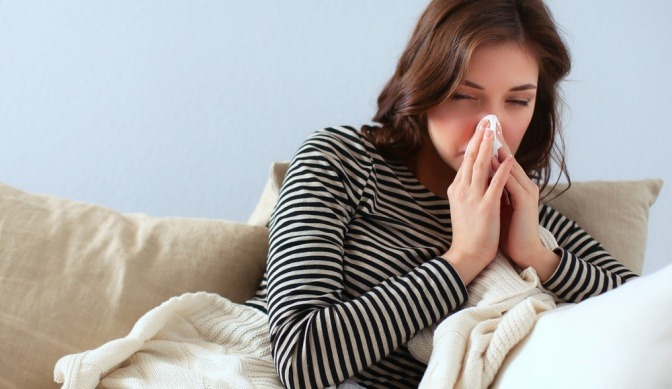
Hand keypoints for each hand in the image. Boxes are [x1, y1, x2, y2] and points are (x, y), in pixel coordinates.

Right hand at [442, 118, 513, 284]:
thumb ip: (467, 189)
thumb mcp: (462, 206)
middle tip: (486, 121)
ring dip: (488, 147)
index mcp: (457, 189)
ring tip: (494, 131)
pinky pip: (495, 184)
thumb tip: (472, 175)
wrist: (467, 255)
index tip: (480, 128)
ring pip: (481, 166)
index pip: (465, 161)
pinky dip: (502, 169)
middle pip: (471, 159)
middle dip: (480, 138)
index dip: (474, 143)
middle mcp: (462, 190)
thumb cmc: (468, 233)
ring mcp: (473, 198)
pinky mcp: (486, 207)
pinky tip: (508, 158)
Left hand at [493, 123, 559, 278]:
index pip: (502, 161)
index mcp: (516, 185)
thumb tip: (478, 176)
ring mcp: (527, 192)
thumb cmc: (508, 230)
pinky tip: (494, 163)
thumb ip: (491, 189)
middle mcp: (524, 185)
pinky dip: (503, 172)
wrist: (523, 252)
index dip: (491, 145)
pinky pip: (513, 184)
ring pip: (511, 168)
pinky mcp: (526, 203)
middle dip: (496, 141)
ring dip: (499, 151)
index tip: (480, 129)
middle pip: (508, 158)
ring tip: (489, 135)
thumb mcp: (497, 205)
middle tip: (486, 123)